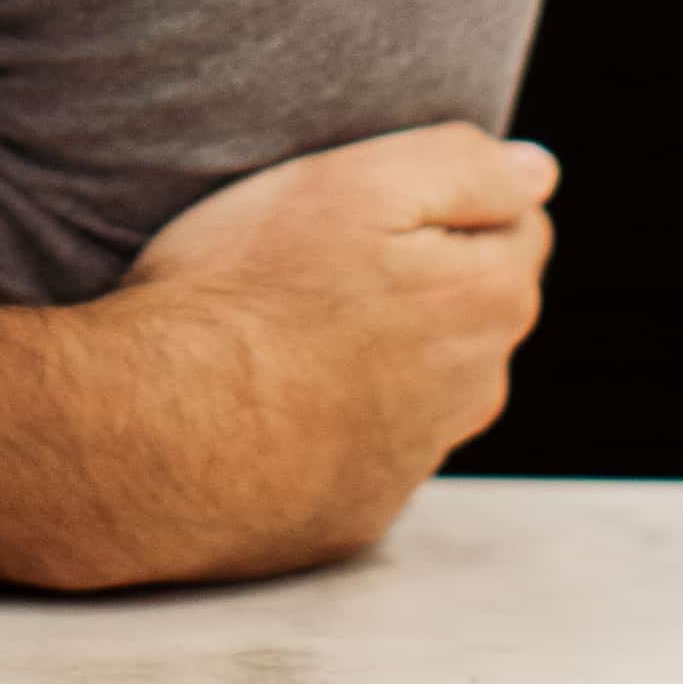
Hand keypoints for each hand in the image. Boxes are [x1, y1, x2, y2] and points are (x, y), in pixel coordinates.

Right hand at [64, 123, 555, 588]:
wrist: (146, 432)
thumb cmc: (242, 295)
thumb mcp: (354, 182)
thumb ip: (463, 167)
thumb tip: (536, 170)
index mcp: (488, 301)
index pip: (519, 228)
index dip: (444, 204)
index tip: (370, 208)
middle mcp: (474, 392)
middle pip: (474, 311)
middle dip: (423, 281)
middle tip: (319, 262)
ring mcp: (413, 463)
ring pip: (423, 384)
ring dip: (379, 356)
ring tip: (283, 331)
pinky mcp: (355, 516)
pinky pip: (364, 450)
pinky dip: (333, 422)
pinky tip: (267, 399)